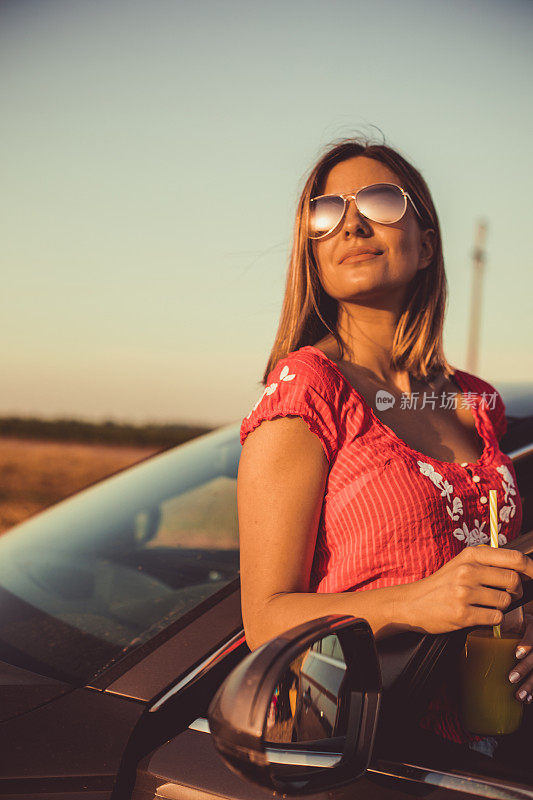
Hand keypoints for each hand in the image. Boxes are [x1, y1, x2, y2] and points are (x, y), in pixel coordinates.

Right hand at [405, 545, 529, 634]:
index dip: (531, 568)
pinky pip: (495, 618)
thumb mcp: (461, 564)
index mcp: (471, 555)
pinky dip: (491, 619)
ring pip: (505, 601)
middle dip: (515, 591)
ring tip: (484, 605)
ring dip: (500, 607)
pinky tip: (478, 615)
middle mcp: (468, 571)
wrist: (412, 603)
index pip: (514, 558)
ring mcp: (465, 592)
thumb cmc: (442, 584)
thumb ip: (488, 562)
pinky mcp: (463, 614)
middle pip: (513, 580)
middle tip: (505, 595)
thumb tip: (521, 567)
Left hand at [508, 612, 532, 704]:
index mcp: (531, 627)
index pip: (532, 634)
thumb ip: (500, 624)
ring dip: (531, 685)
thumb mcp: (510, 619)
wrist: (528, 625)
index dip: (527, 645)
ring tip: (519, 696)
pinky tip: (528, 699)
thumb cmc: (516, 622)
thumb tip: (480, 625)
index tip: (517, 654)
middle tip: (511, 678)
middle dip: (524, 669)